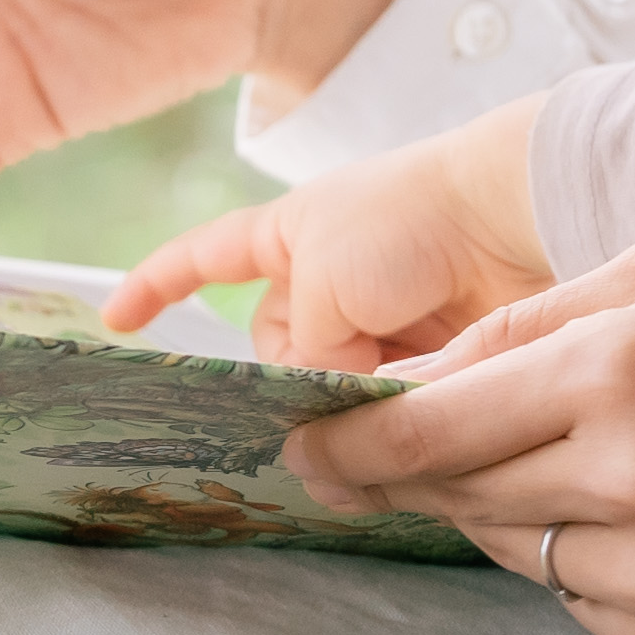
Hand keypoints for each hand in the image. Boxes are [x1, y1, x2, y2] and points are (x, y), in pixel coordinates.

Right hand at [107, 102, 550, 368]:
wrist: (519, 221)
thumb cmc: (409, 222)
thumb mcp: (324, 281)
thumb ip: (303, 353)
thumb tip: (323, 410)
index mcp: (287, 234)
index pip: (203, 258)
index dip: (156, 286)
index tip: (116, 322)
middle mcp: (326, 277)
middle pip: (270, 344)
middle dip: (282, 371)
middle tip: (312, 383)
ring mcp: (375, 315)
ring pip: (325, 380)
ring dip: (336, 395)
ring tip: (363, 395)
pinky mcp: (423, 349)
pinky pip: (381, 395)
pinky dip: (382, 407)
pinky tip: (393, 414)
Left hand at [282, 243, 634, 634]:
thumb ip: (523, 325)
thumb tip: (397, 386)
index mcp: (620, 375)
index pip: (423, 432)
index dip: (345, 444)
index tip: (298, 447)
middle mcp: (633, 483)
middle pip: (453, 496)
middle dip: (427, 472)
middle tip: (420, 449)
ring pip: (509, 552)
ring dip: (521, 513)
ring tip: (616, 464)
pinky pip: (578, 602)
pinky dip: (591, 563)